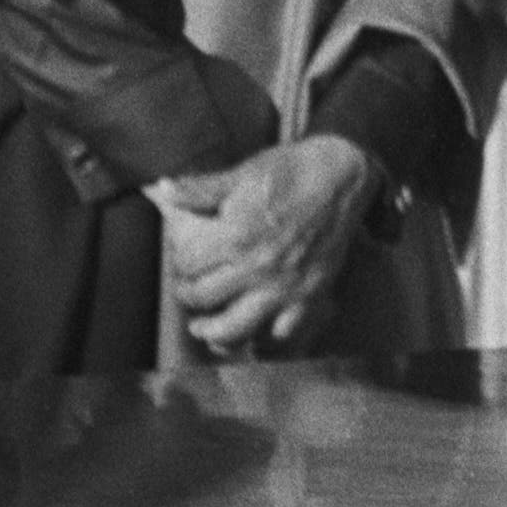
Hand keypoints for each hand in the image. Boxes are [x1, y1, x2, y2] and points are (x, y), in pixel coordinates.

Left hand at [147, 135, 378, 354]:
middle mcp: (257, 268)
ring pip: (235, 330)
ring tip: (203, 327)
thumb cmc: (291, 170)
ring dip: (212, 332)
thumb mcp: (242, 173)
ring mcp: (284, 286)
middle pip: (201, 298)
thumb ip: (200, 189)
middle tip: (188, 287)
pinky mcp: (310, 295)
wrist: (345, 175)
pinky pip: (282, 333)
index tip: (181, 259)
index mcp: (235, 237)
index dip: (177, 261)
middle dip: (187, 293)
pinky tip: (255, 328)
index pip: (186, 264)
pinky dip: (265, 336)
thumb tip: (161, 188)